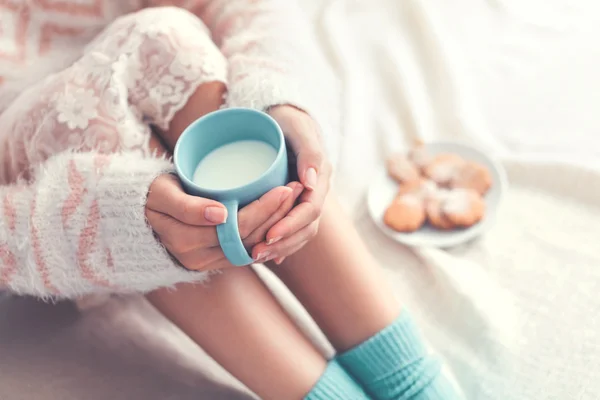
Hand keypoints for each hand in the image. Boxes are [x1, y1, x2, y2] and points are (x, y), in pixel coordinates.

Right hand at [145, 174, 303, 270]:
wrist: (141, 213)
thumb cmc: (152, 195)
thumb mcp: (163, 195)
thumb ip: (187, 206)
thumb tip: (220, 215)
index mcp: (187, 241)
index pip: (237, 227)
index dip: (265, 209)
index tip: (285, 186)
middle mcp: (199, 258)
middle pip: (250, 237)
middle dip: (278, 214)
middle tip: (297, 188)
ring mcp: (208, 262)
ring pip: (253, 245)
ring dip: (277, 224)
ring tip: (294, 200)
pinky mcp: (215, 260)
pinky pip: (248, 250)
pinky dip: (267, 235)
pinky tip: (283, 217)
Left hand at [253, 105, 331, 263]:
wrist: (280, 115)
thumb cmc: (286, 118)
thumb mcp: (297, 127)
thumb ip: (309, 151)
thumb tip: (309, 183)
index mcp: (319, 176)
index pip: (310, 210)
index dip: (290, 226)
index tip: (268, 236)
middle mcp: (315, 191)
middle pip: (306, 227)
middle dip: (283, 243)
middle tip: (255, 253)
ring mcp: (305, 198)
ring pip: (300, 232)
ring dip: (281, 248)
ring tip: (254, 256)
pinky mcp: (293, 202)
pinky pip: (292, 228)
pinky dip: (282, 243)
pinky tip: (267, 255)